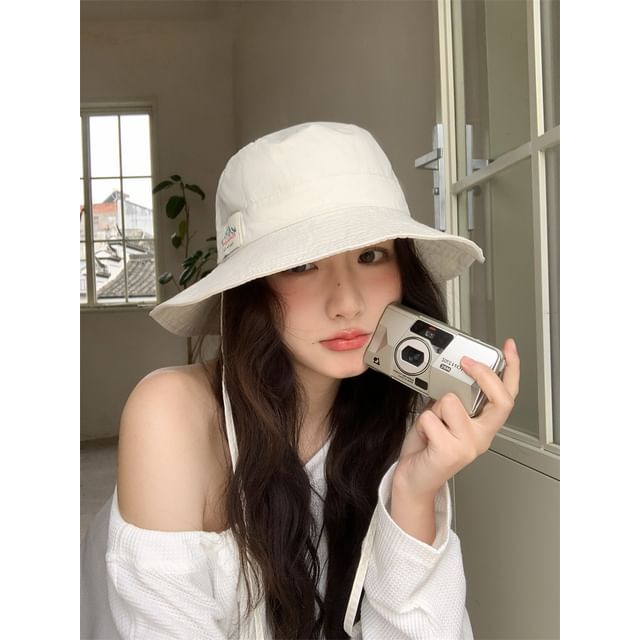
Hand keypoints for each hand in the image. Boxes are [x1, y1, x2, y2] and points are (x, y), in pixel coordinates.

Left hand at [391, 339, 519, 538]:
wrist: (414, 479)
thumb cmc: (429, 446)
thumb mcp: (446, 417)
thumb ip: (456, 398)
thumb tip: (453, 375)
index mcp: (484, 425)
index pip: (507, 395)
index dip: (512, 369)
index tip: (508, 347)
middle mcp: (482, 436)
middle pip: (498, 399)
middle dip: (482, 374)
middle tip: (465, 362)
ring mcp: (468, 446)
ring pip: (451, 401)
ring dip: (434, 408)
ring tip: (432, 424)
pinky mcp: (450, 452)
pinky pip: (431, 418)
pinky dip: (422, 423)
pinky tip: (425, 437)